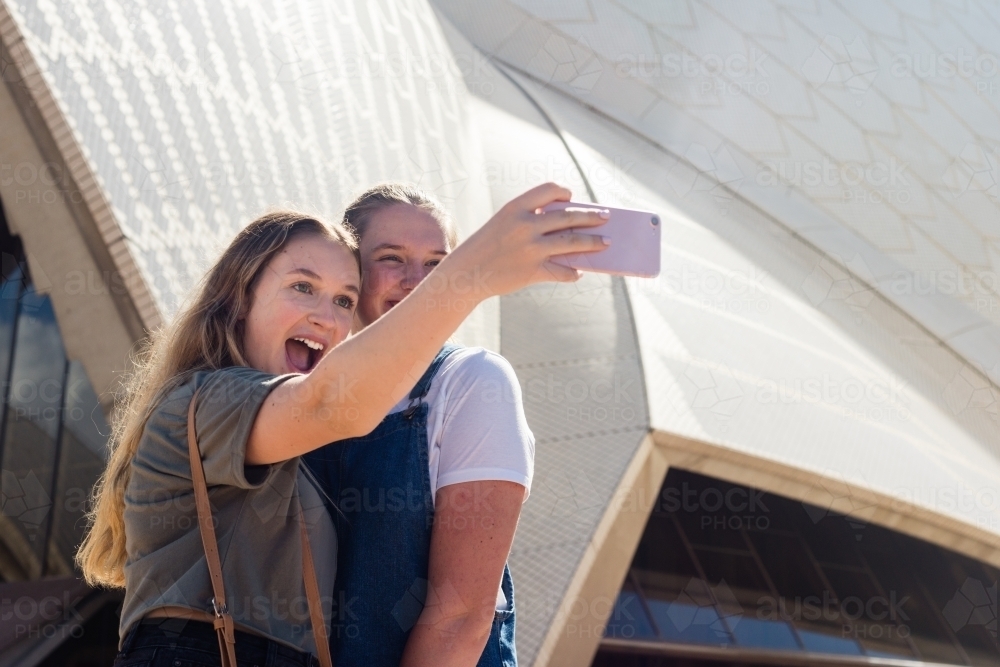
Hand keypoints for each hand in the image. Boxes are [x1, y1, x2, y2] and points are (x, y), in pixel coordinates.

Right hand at [440, 183, 609, 298]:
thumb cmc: (488, 246)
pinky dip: (574, 272)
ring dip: (593, 242)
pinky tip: (579, 271)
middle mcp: (525, 224)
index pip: (550, 189)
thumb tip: (568, 226)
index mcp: (516, 207)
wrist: (466, 273)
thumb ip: (532, 220)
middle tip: (606, 217)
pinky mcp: (533, 271)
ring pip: (572, 242)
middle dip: (592, 217)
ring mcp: (530, 248)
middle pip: (569, 216)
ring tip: (606, 242)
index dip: (564, 193)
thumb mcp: (504, 223)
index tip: (572, 199)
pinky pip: (563, 270)